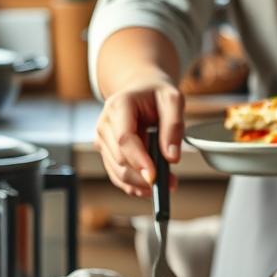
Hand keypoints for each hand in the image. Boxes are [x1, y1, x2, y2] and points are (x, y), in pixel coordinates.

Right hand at [94, 74, 183, 197]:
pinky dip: (134, 185)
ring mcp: (102, 140)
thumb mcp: (173, 100)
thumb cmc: (156, 93)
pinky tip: (150, 186)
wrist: (140, 90)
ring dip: (142, 183)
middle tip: (171, 181)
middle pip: (120, 160)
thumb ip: (174, 127)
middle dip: (145, 176)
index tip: (154, 176)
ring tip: (166, 181)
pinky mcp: (106, 152)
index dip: (138, 160)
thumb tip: (171, 157)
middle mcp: (105, 124)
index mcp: (119, 106)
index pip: (124, 139)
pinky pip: (117, 176)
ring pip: (118, 172)